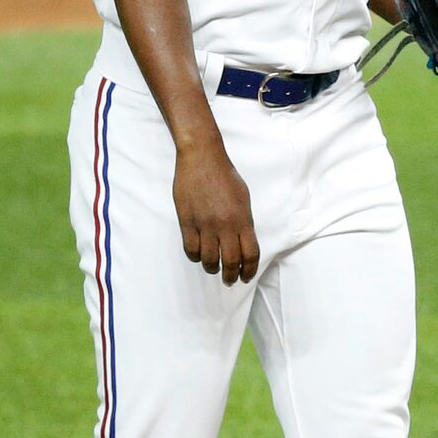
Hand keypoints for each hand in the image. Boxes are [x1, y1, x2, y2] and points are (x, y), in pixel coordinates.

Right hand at [175, 142, 259, 284]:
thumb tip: (242, 242)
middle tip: (229, 280)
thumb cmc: (225, 175)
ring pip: (209, 259)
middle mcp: (225, 225)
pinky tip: (198, 256)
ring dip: (212, 268)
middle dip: (231, 276)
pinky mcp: (187, 221)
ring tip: (213, 268)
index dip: (249, 270)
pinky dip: (195, 257)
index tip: (246, 276)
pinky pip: (191, 249)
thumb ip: (244, 222)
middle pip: (231, 262)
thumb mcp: (244, 198)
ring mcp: (205, 224)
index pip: (250, 254)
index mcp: (243, 219)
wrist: (202, 157)